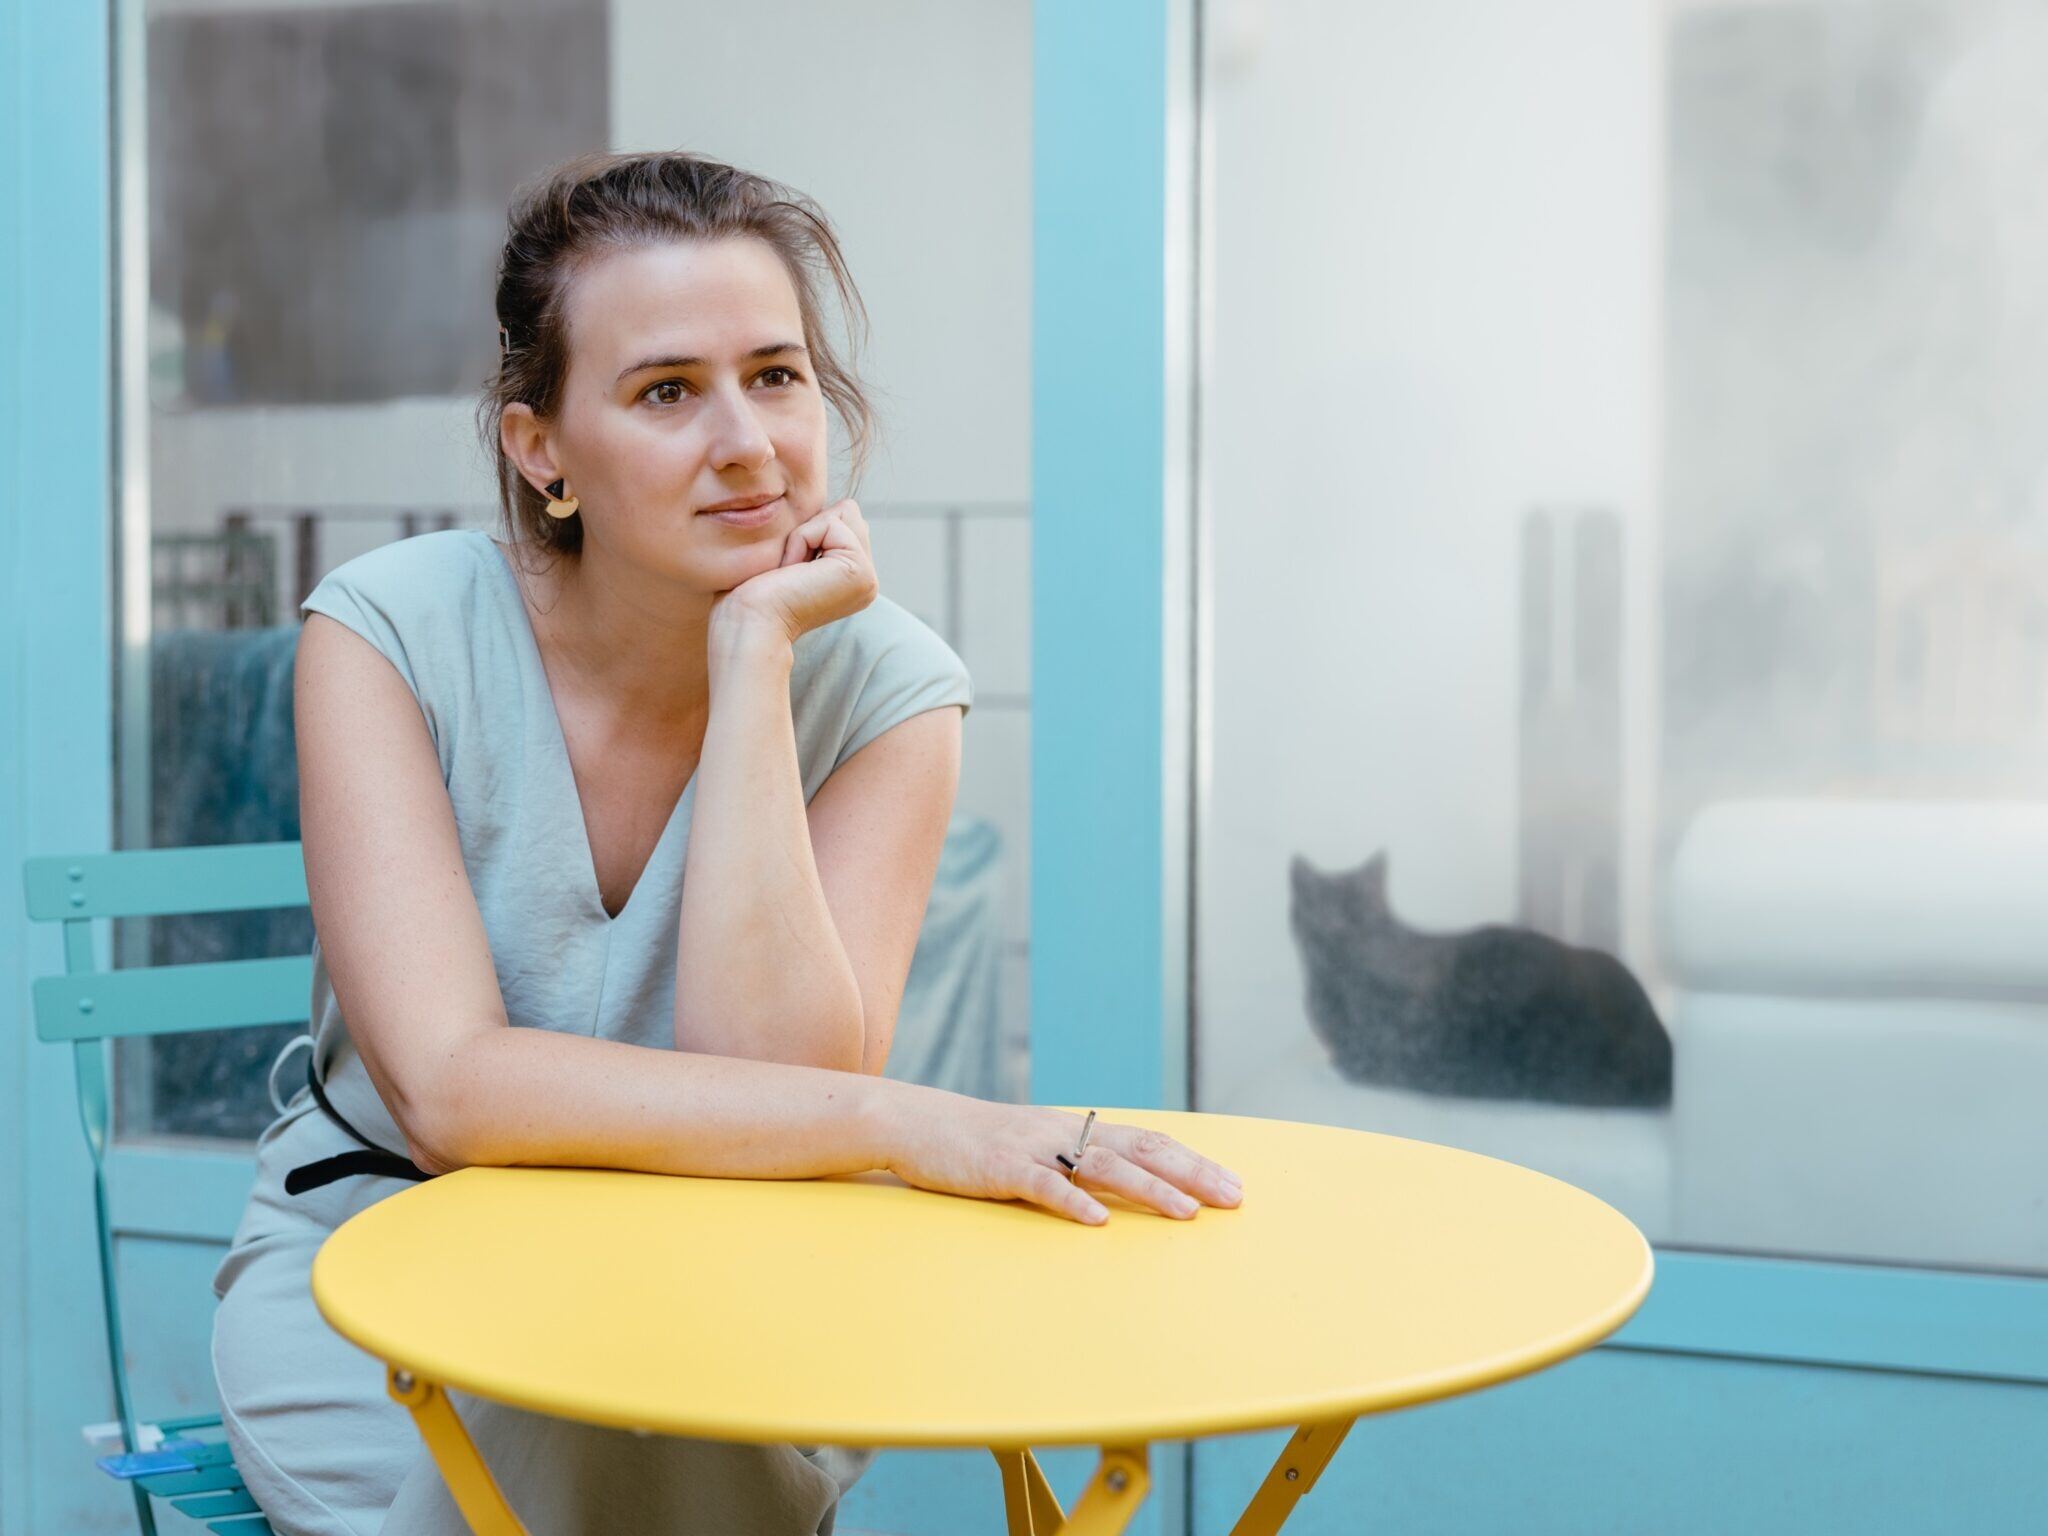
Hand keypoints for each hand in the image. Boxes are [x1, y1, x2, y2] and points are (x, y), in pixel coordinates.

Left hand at [712, 498, 878, 647]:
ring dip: (806, 534)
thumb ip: (820, 534)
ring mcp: (868, 577)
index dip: (808, 531)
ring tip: (792, 570)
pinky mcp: (859, 571)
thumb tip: (842, 506)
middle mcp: (867, 580)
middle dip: (811, 529)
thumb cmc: (756, 594)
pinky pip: (830, 524)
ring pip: (843, 513)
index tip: (789, 569)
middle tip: (790, 568)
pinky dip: (802, 540)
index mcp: (853, 578)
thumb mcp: (794, 555)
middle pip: (847, 512)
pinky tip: (792, 571)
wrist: (750, 624)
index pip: (842, 519)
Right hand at [882, 1091, 1245, 1225]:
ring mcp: (1033, 1148)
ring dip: (1148, 1190)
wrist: (911, 1122)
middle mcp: (1063, 1133)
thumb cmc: (975, 1143)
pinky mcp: (999, 1167)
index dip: (1192, 1160)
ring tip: (1186, 1213)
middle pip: (1140, 1148)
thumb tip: (1120, 1189)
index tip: (1231, 1182)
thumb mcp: (1033, 1146)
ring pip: (1102, 1166)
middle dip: (1191, 1173)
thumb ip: (1074, 1161)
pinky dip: (1072, 1202)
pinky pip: (1042, 1185)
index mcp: (1075, 1128)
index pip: (1147, 1140)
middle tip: (1232, 1198)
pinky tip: (1098, 1222)